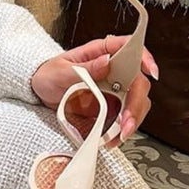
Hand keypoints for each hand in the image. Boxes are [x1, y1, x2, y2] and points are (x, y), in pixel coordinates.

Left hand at [30, 34, 158, 140]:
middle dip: (137, 103)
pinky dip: (121, 131)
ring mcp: (113, 91)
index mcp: (101, 53)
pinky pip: (124, 119)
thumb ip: (84, 69)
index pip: (130, 49)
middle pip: (138, 82)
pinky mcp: (110, 108)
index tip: (150, 71)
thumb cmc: (49, 75)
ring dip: (133, 120)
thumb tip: (107, 61)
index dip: (144, 57)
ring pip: (137, 103)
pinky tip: (112, 139)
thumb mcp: (60, 71)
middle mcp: (113, 71)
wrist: (39, 93)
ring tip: (120, 135)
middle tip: (126, 121)